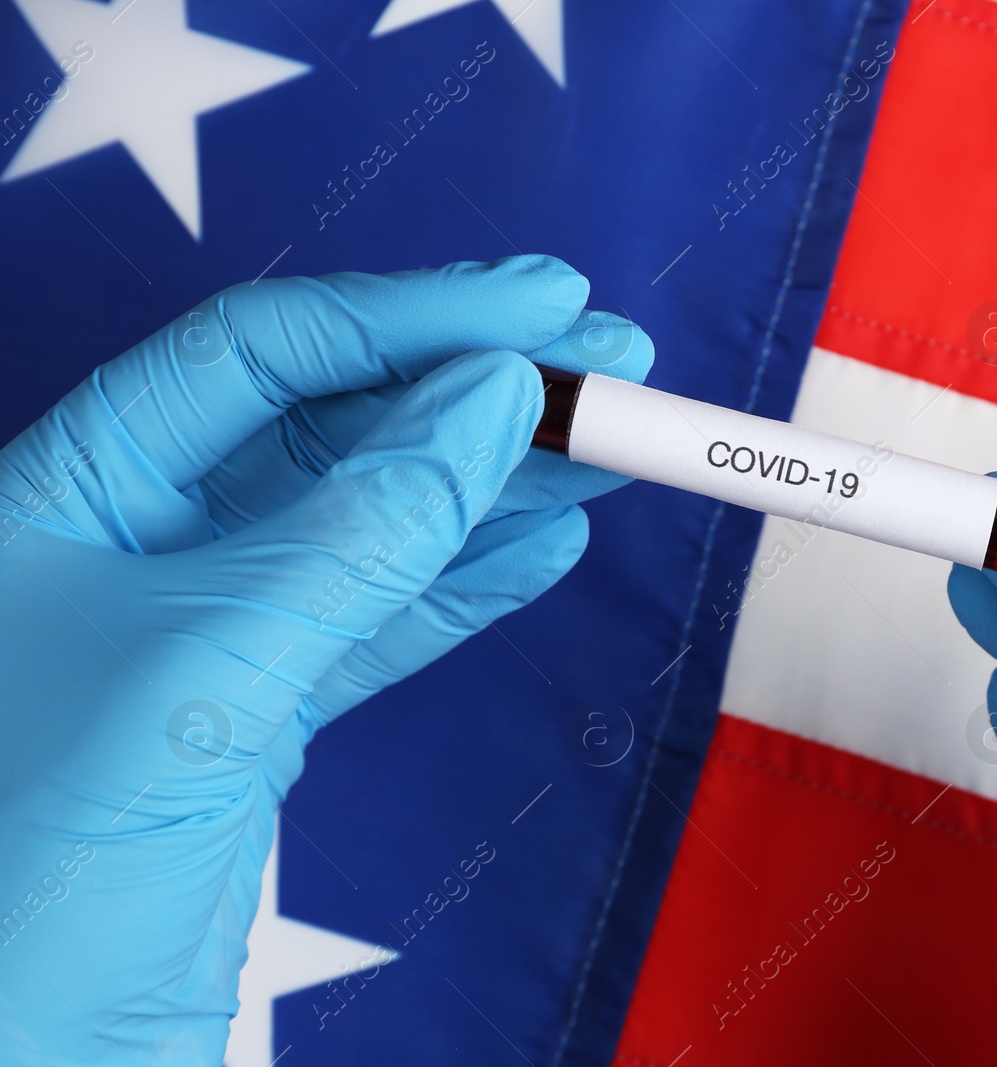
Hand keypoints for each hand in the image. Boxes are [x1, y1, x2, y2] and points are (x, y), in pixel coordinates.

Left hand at [0, 257, 652, 1064]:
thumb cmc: (31, 875)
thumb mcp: (205, 673)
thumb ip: (356, 533)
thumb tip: (488, 400)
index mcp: (72, 489)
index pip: (261, 351)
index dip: (411, 316)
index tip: (539, 306)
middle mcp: (138, 539)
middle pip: (335, 423)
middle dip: (475, 389)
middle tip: (607, 362)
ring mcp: (209, 626)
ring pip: (380, 519)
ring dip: (499, 480)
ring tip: (610, 446)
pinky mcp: (264, 709)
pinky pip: (387, 616)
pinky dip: (474, 581)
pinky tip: (549, 541)